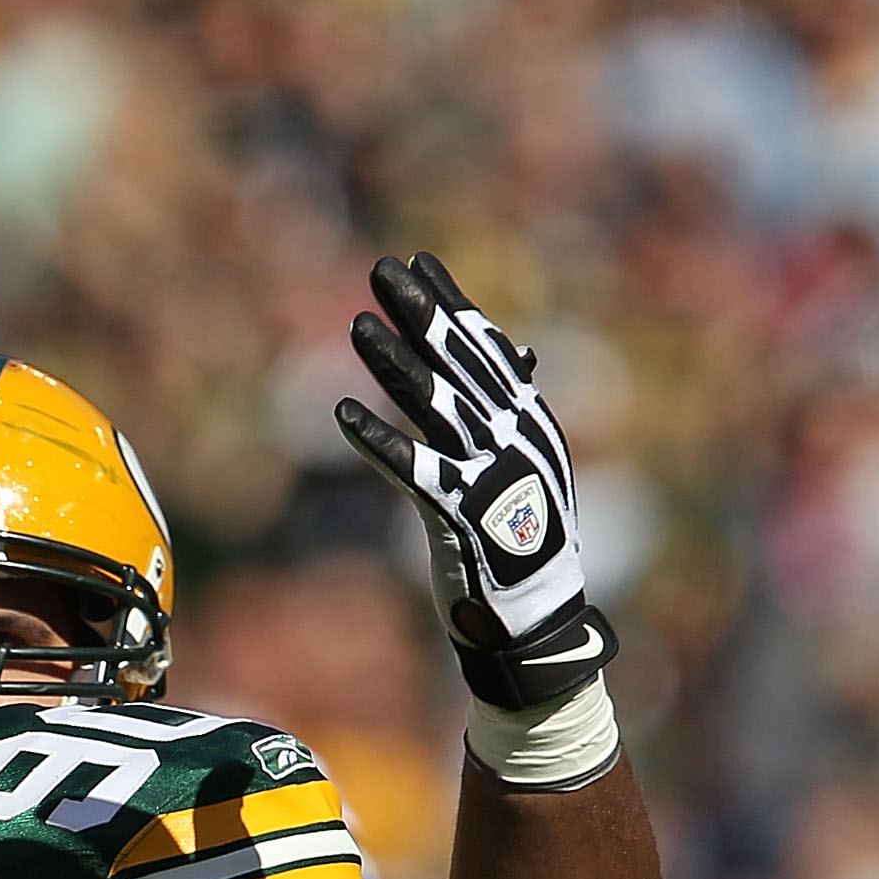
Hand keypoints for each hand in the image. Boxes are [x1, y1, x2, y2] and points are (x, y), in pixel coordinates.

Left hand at [333, 253, 612, 710]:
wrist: (536, 616)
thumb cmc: (522, 540)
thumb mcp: (530, 463)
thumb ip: (514, 406)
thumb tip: (515, 351)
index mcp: (530, 420)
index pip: (485, 348)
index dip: (451, 303)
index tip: (418, 262)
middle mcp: (515, 438)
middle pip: (459, 363)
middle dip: (420, 313)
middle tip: (382, 269)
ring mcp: (490, 474)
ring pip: (435, 406)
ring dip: (393, 363)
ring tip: (356, 324)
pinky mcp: (461, 514)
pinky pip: (412, 469)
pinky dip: (377, 439)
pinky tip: (343, 412)